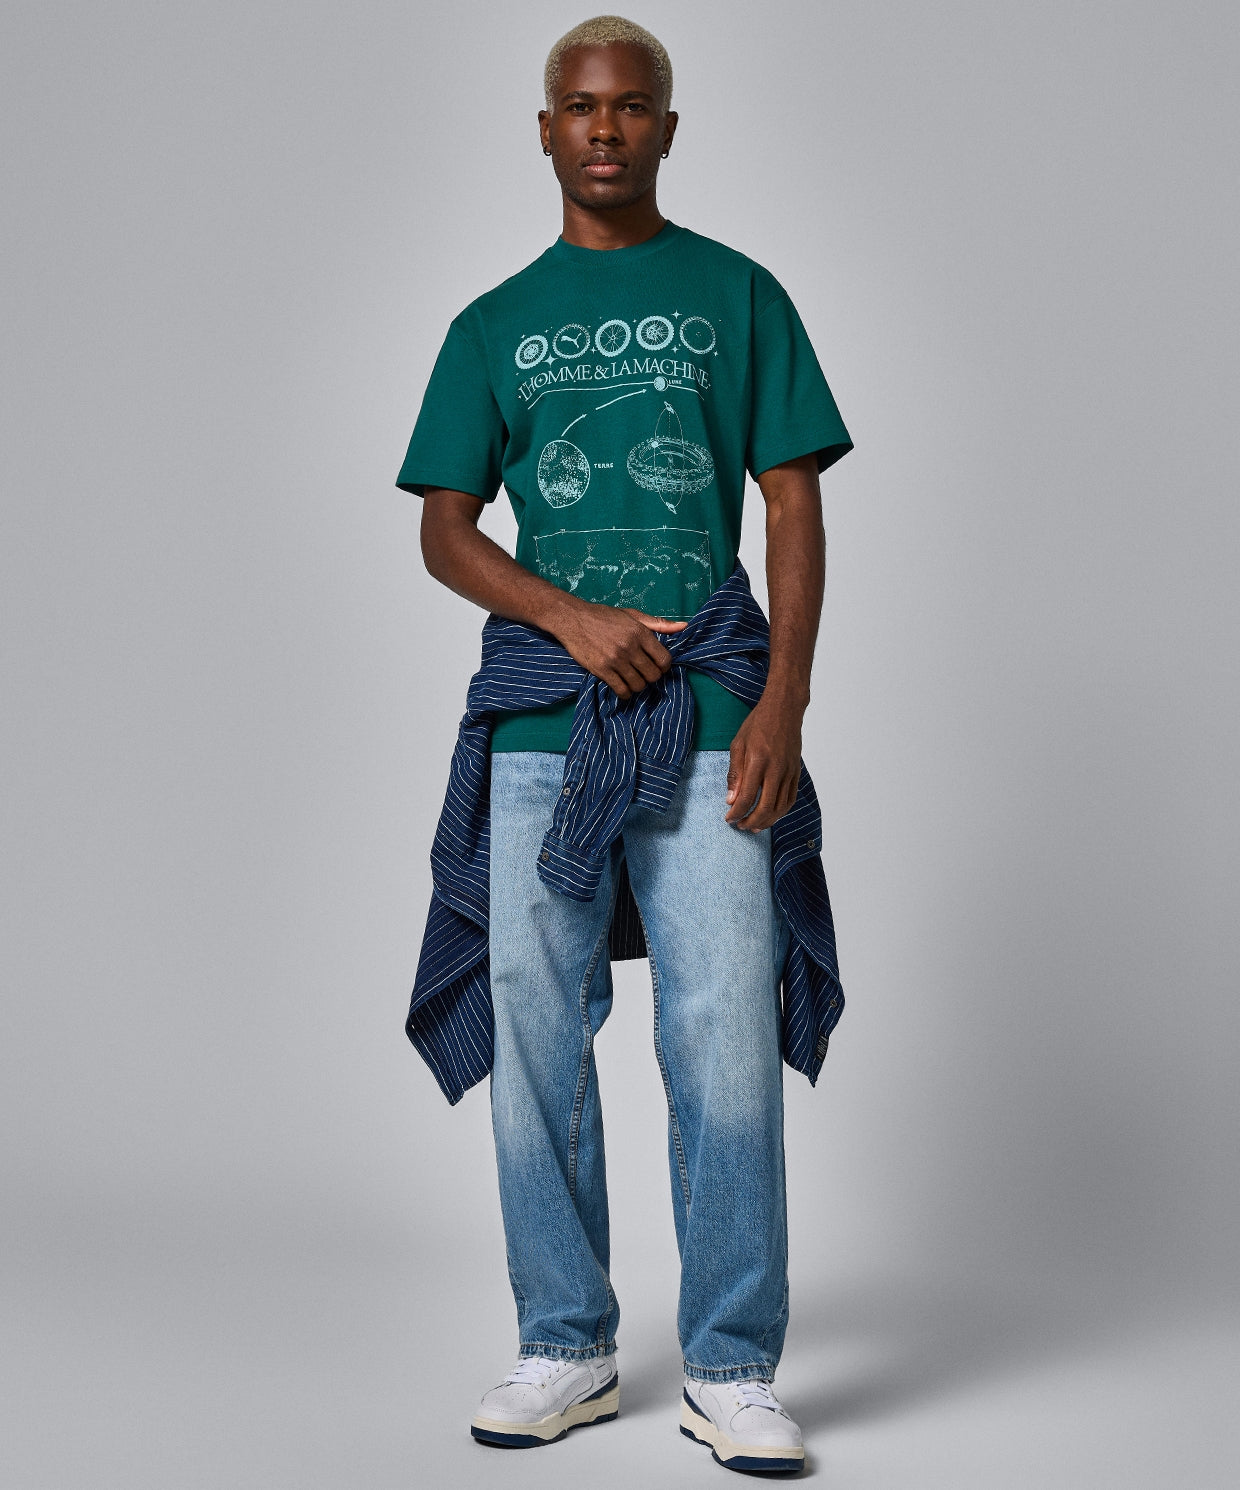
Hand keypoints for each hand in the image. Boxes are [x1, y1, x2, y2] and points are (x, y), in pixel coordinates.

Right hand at [554, 601, 687, 699]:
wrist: (572, 619)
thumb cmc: (603, 616)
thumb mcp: (632, 615)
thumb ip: (658, 623)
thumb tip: (684, 627)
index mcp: (640, 632)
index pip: (664, 660)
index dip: (664, 667)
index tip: (657, 667)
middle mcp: (630, 647)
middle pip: (652, 675)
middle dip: (651, 678)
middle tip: (643, 674)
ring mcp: (615, 659)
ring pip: (638, 685)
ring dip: (638, 686)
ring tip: (632, 680)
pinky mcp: (602, 669)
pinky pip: (621, 690)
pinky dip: (625, 693)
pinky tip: (622, 687)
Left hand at [724, 694, 803, 830]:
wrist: (784, 709)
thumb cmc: (758, 724)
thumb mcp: (738, 744)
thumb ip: (734, 773)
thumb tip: (731, 799)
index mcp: (757, 761)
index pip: (746, 796)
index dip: (736, 812)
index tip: (729, 818)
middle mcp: (776, 769)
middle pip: (765, 807)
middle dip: (751, 821)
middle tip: (740, 826)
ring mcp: (789, 772)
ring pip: (780, 807)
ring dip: (766, 821)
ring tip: (754, 826)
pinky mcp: (796, 772)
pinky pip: (790, 799)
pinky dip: (781, 812)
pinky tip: (770, 816)